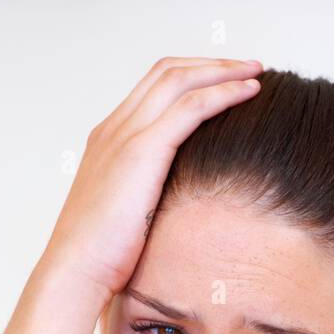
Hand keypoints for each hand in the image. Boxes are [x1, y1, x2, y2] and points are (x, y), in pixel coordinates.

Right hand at [41, 56, 263, 299]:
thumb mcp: (128, 215)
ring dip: (223, 71)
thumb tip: (178, 205)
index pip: (153, 87)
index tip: (224, 81)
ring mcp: (126, 135)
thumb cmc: (102, 256)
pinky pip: (191, 107)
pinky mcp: (143, 151)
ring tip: (257, 72)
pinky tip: (249, 92)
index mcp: (109, 140)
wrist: (76, 269)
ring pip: (180, 80)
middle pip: (168, 72)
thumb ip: (149, 195)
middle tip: (249, 66)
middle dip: (212, 64)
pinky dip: (223, 93)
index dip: (192, 76)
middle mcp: (115, 128)